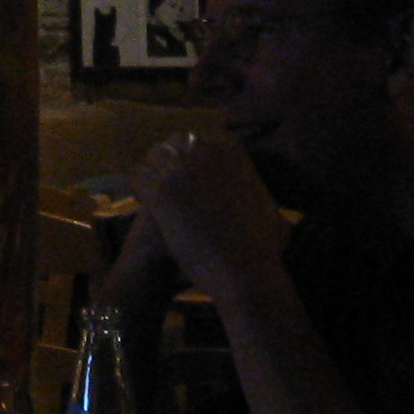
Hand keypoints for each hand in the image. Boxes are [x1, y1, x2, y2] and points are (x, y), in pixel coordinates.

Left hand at [129, 129, 287, 302]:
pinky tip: (145, 203)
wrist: (243, 269)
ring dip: (154, 173)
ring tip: (155, 193)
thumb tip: (274, 213)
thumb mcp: (273, 215)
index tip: (192, 180)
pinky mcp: (161, 187)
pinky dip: (139, 188)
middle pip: (178, 144)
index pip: (204, 145)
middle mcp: (207, 151)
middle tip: (170, 185)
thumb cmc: (264, 248)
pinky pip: (139, 177)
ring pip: (155, 156)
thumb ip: (263, 202)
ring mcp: (182, 167)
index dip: (195, 162)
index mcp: (235, 152)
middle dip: (173, 161)